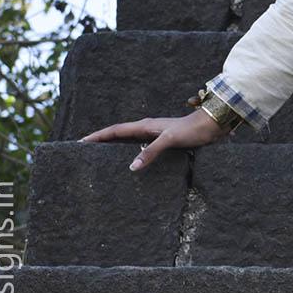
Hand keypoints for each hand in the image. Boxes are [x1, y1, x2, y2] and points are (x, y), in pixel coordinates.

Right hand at [77, 109, 232, 171]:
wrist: (213, 125)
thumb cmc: (193, 130)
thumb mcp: (171, 140)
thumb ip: (151, 152)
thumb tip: (132, 167)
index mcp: (145, 126)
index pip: (114, 130)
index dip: (97, 136)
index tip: (80, 142)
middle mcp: (147, 128)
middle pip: (118, 134)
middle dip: (101, 141)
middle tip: (84, 150)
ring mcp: (155, 134)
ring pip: (128, 140)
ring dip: (114, 146)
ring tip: (100, 156)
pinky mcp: (163, 141)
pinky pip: (140, 146)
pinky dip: (130, 151)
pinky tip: (131, 161)